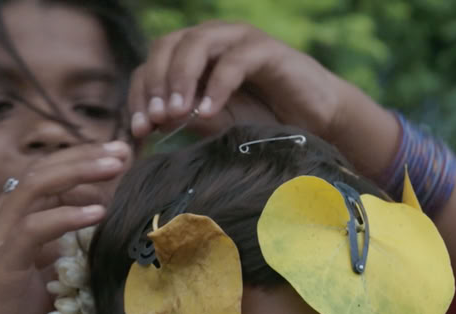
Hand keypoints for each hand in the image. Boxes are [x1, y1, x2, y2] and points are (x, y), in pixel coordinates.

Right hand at [0, 142, 132, 313]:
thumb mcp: (34, 280)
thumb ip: (55, 257)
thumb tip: (88, 248)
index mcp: (2, 219)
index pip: (43, 176)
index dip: (79, 162)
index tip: (116, 158)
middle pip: (42, 169)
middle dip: (85, 155)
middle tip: (123, 148)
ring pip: (37, 184)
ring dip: (80, 171)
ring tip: (116, 165)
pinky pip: (36, 225)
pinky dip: (69, 215)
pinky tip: (99, 213)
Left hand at [128, 21, 348, 141]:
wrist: (316, 121)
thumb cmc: (264, 119)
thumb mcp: (216, 122)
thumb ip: (186, 118)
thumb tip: (151, 122)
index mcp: (192, 55)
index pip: (151, 64)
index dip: (139, 95)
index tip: (139, 131)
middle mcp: (212, 39)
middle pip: (166, 46)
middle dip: (155, 83)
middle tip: (154, 120)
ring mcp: (238, 39)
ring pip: (196, 44)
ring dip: (180, 78)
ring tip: (176, 113)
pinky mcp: (266, 49)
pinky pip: (234, 60)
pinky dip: (217, 86)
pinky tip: (209, 112)